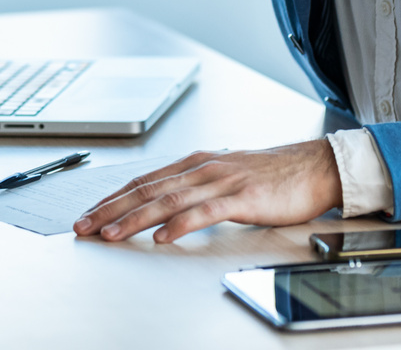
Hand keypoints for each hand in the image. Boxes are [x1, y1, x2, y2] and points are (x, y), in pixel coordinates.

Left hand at [72, 139, 341, 243]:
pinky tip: (163, 236)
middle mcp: (202, 168)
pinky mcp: (243, 197)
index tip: (89, 213)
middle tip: (85, 226)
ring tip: (111, 234)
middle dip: (111, 208)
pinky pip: (206, 212)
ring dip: (135, 218)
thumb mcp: (224, 175)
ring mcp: (221, 181)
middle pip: (147, 189)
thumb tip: (165, 205)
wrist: (316, 165)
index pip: (144, 180)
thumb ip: (196, 187)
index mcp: (195, 163)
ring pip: (168, 200)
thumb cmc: (273, 173)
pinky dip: (181, 224)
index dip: (113, 197)